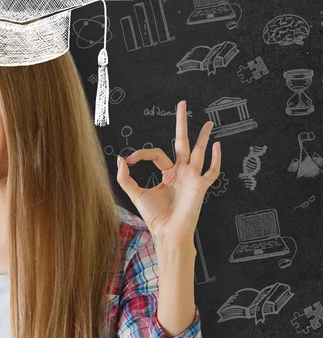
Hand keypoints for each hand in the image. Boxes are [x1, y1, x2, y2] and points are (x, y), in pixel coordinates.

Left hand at [116, 100, 220, 243]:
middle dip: (181, 124)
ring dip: (203, 137)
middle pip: (182, 142)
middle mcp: (181, 173)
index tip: (129, 159)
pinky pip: (211, 172)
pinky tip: (217, 146)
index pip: (156, 154)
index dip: (141, 153)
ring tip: (208, 122)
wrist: (167, 233)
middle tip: (182, 104)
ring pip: (199, 152)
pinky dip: (215, 160)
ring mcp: (191, 178)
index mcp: (167, 174)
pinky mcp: (200, 187)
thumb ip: (126, 178)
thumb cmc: (154, 217)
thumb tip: (120, 159)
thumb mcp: (136, 194)